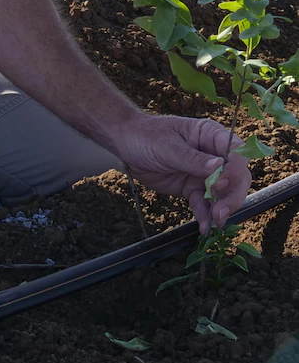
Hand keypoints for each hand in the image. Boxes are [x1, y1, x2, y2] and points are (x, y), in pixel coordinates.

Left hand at [113, 114, 251, 231]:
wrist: (125, 146)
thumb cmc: (146, 136)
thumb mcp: (167, 146)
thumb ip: (193, 159)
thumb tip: (220, 167)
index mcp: (210, 135)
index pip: (236, 152)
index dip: (234, 169)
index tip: (220, 184)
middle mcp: (213, 154)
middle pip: (237, 177)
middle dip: (232, 195)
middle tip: (221, 211)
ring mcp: (204, 173)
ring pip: (224, 194)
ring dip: (222, 209)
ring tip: (215, 223)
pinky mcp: (192, 188)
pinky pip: (204, 204)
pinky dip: (206, 215)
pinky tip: (204, 227)